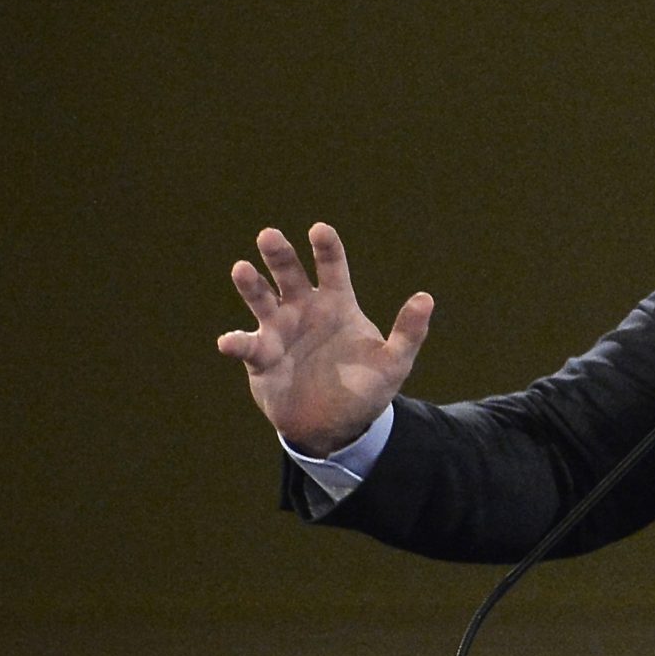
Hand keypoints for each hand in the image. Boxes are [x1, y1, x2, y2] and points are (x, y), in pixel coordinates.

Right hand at [216, 223, 433, 454]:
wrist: (337, 425)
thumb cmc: (366, 388)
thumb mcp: (394, 362)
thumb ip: (409, 332)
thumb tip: (426, 298)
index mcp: (338, 304)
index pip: (332, 267)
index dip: (326, 248)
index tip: (320, 230)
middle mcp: (305, 310)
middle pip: (290, 274)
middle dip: (280, 255)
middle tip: (269, 235)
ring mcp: (280, 331)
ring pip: (262, 300)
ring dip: (251, 285)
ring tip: (241, 268)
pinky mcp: (262, 357)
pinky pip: (247, 346)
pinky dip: (236, 343)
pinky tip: (228, 342)